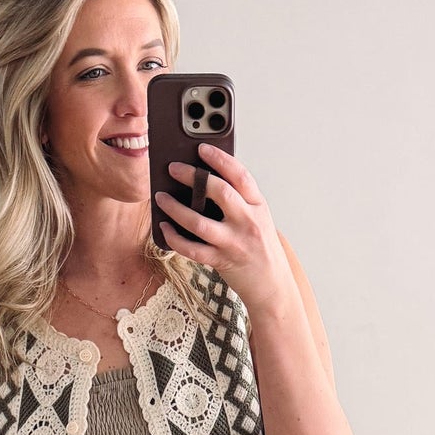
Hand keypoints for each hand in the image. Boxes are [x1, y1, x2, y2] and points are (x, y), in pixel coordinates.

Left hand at [154, 144, 296, 317]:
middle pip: (219, 192)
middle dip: (192, 177)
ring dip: (175, 208)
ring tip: (161, 198)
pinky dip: (174, 238)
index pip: (240, 175)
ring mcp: (234, 243)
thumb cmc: (261, 249)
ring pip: (199, 222)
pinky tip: (164, 228)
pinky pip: (192, 249)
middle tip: (173, 168)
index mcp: (257, 206)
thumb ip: (239, 201)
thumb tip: (203, 181)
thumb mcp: (258, 219)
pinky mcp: (222, 261)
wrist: (273, 286)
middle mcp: (247, 222)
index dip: (220, 159)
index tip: (202, 148)